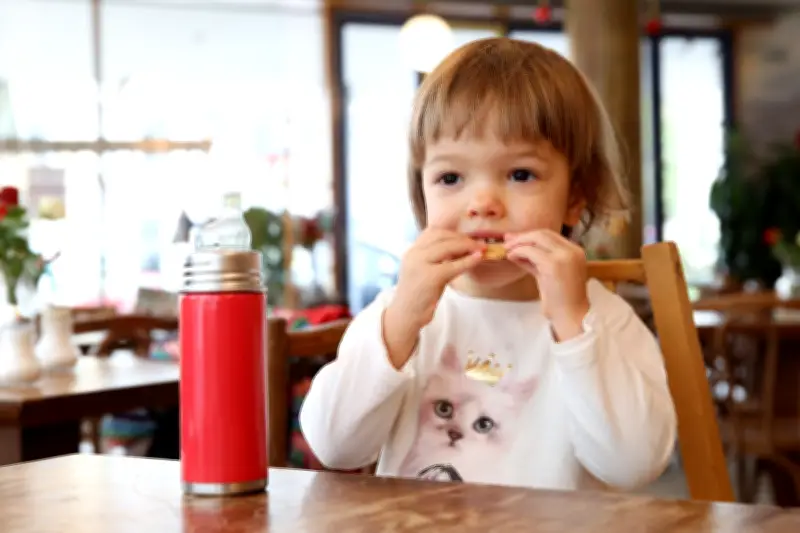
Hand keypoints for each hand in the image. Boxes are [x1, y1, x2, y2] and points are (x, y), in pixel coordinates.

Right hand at [383, 229, 483, 367]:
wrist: (406, 315)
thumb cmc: (418, 295)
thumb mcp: (423, 270)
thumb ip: (435, 258)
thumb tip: (460, 248)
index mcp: (411, 251)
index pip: (432, 231)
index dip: (451, 232)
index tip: (465, 236)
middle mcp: (414, 254)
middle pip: (441, 236)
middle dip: (462, 237)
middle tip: (478, 243)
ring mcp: (420, 264)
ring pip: (448, 246)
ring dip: (467, 245)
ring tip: (481, 249)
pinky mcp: (431, 277)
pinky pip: (454, 265)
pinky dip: (469, 261)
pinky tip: (478, 259)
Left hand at [504, 229, 588, 340]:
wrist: (571, 316)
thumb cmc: (560, 300)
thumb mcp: (547, 275)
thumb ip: (535, 261)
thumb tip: (516, 250)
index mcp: (575, 251)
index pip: (550, 235)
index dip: (530, 235)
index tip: (514, 238)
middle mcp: (572, 250)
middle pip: (543, 233)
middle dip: (522, 236)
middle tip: (507, 241)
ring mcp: (564, 256)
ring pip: (537, 238)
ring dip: (519, 242)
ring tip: (506, 249)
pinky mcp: (553, 264)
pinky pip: (530, 251)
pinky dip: (518, 252)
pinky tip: (511, 257)